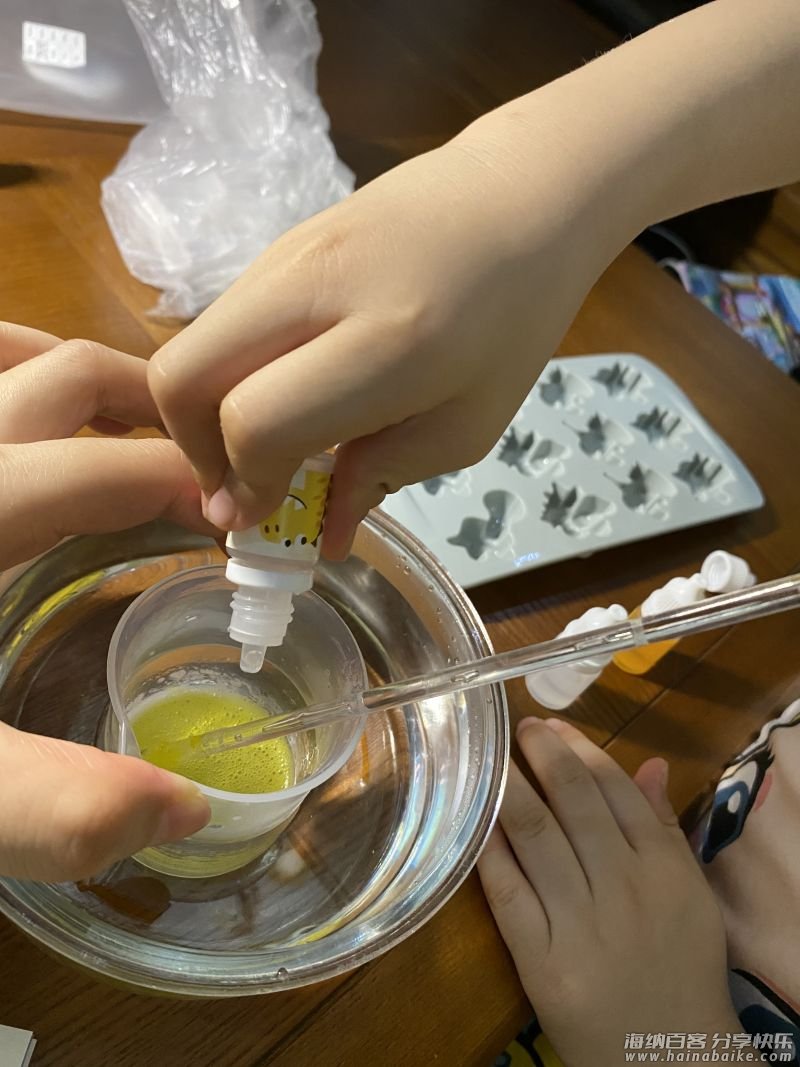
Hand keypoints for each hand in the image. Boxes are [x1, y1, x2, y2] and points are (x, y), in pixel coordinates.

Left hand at [0, 323, 212, 879]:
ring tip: (137, 434)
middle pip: (75, 377)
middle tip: (212, 469)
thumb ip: (52, 805)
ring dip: (88, 383)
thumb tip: (186, 812)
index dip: (199, 488)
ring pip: (12, 353)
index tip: (246, 525)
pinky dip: (16, 377)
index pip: (117, 467)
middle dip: (162, 413)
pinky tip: (30, 425)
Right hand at [149, 121, 627, 557]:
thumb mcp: (468, 425)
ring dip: (207, 409)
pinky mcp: (279, 241)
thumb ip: (382, 477)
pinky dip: (228, 370)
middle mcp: (316, 288)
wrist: (522, 193)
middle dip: (193, 448)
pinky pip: (223, 320)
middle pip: (184, 377)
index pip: (257, 422)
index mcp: (384, 343)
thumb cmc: (514, 322)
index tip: (257, 520)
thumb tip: (320, 537)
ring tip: (262, 443)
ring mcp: (286, 253)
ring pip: (192, 344)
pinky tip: (280, 391)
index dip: (245, 485)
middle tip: (238, 482)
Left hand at [478, 719, 740, 1066]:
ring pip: (538, 838)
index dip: (581, 751)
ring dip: (510, 789)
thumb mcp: (689, 894)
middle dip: (544, 756)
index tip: (555, 726)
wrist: (668, 1057)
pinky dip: (488, 852)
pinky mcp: (543, 962)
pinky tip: (473, 820)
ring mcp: (581, 926)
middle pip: (575, 804)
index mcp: (663, 868)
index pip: (615, 792)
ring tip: (490, 759)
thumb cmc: (679, 967)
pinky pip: (508, 894)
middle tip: (519, 728)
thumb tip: (647, 762)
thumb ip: (664, 827)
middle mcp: (623, 888)